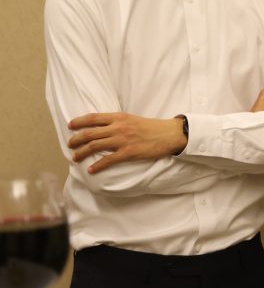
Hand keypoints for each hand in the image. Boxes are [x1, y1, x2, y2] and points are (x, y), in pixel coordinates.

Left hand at [67, 113, 186, 173]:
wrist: (169, 134)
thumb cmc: (152, 127)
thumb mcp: (133, 119)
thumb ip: (118, 122)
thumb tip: (103, 128)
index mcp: (119, 117)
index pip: (93, 117)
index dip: (79, 121)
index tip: (70, 125)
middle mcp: (118, 127)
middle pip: (90, 133)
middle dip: (76, 139)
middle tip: (70, 145)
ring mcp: (123, 140)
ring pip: (95, 146)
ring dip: (82, 152)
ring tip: (75, 157)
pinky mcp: (129, 152)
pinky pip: (108, 160)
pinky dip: (97, 166)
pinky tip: (91, 170)